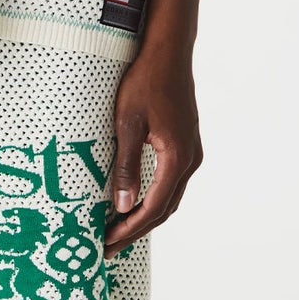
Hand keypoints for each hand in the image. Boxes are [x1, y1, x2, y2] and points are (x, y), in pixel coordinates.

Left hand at [103, 47, 202, 252]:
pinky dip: (153, 199)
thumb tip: (122, 206)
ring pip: (170, 197)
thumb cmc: (145, 82)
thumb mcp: (127, 125)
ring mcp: (191, 152)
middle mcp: (190, 159)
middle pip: (165, 209)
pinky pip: (171, 183)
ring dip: (146, 217)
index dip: (130, 229)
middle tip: (108, 246)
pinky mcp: (185, 144)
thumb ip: (126, 167)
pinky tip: (134, 202)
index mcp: (177, 158)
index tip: (107, 243)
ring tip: (118, 231)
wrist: (168, 53)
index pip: (154, 207)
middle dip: (136, 229)